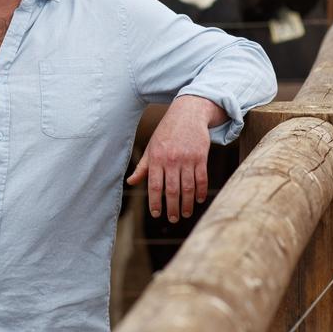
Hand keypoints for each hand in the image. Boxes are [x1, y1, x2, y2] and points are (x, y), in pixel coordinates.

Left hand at [126, 95, 221, 222]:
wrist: (188, 113)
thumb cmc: (167, 132)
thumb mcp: (151, 147)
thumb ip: (143, 167)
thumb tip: (130, 182)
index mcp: (156, 158)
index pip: (154, 185)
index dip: (155, 202)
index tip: (156, 214)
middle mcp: (171, 159)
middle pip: (172, 190)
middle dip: (172, 208)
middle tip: (173, 219)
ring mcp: (187, 158)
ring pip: (188, 187)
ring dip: (187, 204)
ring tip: (185, 214)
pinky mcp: (201, 156)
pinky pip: (201, 178)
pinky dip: (200, 191)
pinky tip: (198, 200)